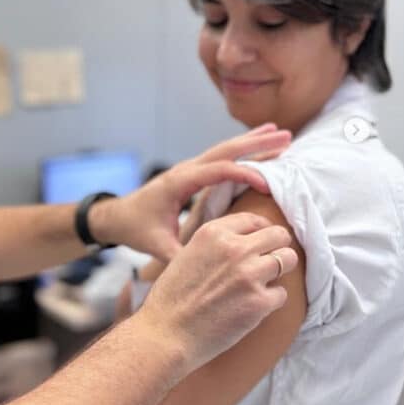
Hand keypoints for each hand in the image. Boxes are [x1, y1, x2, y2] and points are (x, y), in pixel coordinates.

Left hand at [91, 124, 290, 259]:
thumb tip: (202, 270)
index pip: (218, 171)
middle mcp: (186, 169)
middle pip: (226, 150)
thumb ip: (177, 256)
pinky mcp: (192, 174)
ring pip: (225, 149)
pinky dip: (243, 152)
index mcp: (179, 182)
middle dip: (257, 143)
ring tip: (280, 134)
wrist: (116, 216)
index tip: (267, 184)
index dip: (244, 174)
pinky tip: (260, 149)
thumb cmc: (135, 228)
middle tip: (286, 136)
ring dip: (253, 142)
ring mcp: (189, 168)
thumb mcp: (155, 245)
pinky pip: (222, 158)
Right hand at [132, 213, 297, 372]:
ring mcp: (250, 275)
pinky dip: (271, 301)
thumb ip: (216, 243)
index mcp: (214, 233)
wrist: (166, 334)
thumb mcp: (187, 253)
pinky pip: (282, 294)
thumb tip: (244, 240)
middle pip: (279, 235)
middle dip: (277, 247)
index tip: (262, 243)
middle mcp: (235, 248)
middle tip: (271, 261)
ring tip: (265, 283)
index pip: (254, 220)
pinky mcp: (259, 302)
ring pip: (288, 259)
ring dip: (279, 272)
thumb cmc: (172, 298)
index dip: (261, 232)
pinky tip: (254, 308)